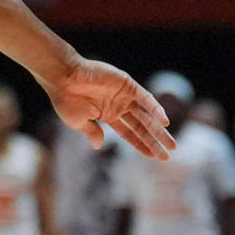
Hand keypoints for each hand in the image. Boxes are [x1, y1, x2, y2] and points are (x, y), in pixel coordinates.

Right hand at [39, 57, 174, 159]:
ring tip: (171, 145)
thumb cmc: (66, 100)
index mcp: (106, 115)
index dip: (141, 145)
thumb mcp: (78, 122)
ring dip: (159, 129)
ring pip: (146, 115)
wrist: (63, 77)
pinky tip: (164, 122)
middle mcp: (118, 106)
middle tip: (168, 155)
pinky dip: (155, 109)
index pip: (128, 133)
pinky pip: (145, 98)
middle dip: (154, 140)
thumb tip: (99, 146)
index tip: (153, 156)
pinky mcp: (127, 85)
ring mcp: (124, 95)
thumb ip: (92, 133)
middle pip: (141, 126)